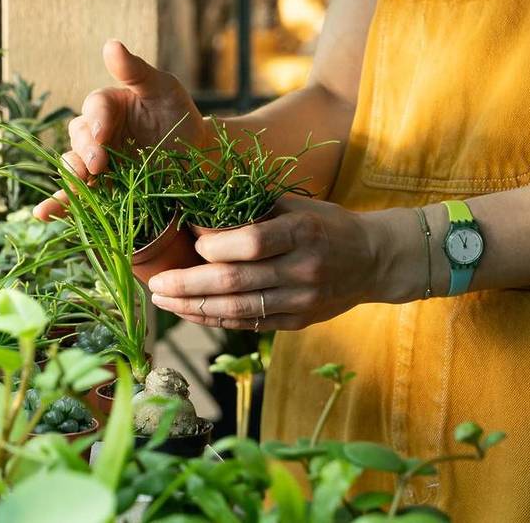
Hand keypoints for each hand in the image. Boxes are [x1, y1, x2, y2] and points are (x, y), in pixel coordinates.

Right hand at [33, 40, 206, 220]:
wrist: (199, 156)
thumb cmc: (180, 115)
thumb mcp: (163, 88)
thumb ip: (135, 71)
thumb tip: (110, 44)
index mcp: (107, 106)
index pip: (94, 108)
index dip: (96, 120)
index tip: (103, 133)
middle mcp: (96, 134)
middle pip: (79, 138)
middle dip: (85, 150)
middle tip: (98, 164)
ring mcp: (97, 163)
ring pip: (73, 166)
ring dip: (69, 176)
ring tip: (72, 185)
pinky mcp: (102, 189)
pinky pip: (76, 197)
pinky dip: (59, 205)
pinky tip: (44, 213)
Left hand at [148, 196, 423, 330]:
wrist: (374, 259)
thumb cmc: (326, 224)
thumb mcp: (295, 206)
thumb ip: (251, 213)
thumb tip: (197, 224)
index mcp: (303, 233)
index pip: (251, 244)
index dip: (216, 247)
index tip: (192, 244)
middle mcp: (303, 270)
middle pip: (236, 282)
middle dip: (188, 285)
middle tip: (155, 285)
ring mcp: (302, 301)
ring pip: (238, 310)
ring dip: (194, 308)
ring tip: (164, 302)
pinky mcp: (299, 322)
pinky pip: (250, 323)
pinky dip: (216, 319)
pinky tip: (191, 312)